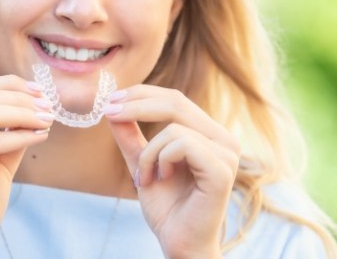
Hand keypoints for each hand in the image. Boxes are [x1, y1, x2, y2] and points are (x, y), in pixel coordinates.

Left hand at [105, 85, 239, 258]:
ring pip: (174, 126)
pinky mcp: (222, 169)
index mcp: (208, 133)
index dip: (142, 94)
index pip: (175, 99)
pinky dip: (161, 159)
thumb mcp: (141, 162)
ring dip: (148, 152)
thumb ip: (130, 136)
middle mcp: (222, 138)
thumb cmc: (166, 206)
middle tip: (110, 112)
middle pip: (176, 102)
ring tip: (145, 177)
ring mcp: (226, 153)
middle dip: (136, 105)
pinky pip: (183, 144)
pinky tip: (161, 178)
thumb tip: (112, 107)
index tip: (111, 99)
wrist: (179, 243)